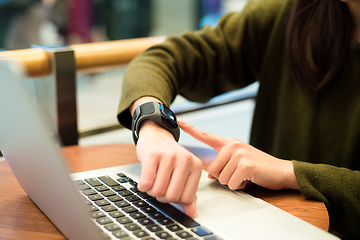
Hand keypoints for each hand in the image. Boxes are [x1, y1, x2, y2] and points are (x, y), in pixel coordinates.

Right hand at [135, 120, 202, 216]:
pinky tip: (144, 180)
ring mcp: (169, 156)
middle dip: (162, 197)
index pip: (187, 198)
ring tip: (152, 183)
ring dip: (151, 192)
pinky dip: (143, 187)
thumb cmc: (170, 157)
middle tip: (159, 188)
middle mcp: (185, 159)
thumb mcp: (183, 172)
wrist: (156, 135)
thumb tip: (191, 212)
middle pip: (172, 196)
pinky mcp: (153, 155)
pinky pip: (146, 183)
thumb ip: (188, 193)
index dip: (176, 200)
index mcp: (196, 166)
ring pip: (158, 191)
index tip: (170, 191)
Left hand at [178, 119, 298, 190]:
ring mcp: (239, 154)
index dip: (191, 129)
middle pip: (212, 169)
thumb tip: (210, 173)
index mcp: (229, 143)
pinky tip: (249, 179)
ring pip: (221, 178)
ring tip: (245, 175)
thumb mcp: (239, 160)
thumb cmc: (259, 167)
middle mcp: (233, 146)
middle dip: (224, 177)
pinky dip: (239, 186)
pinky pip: (231, 183)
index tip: (180, 121)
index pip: (207, 136)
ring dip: (232, 182)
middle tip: (238, 173)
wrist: (281, 171)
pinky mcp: (244, 165)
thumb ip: (224, 162)